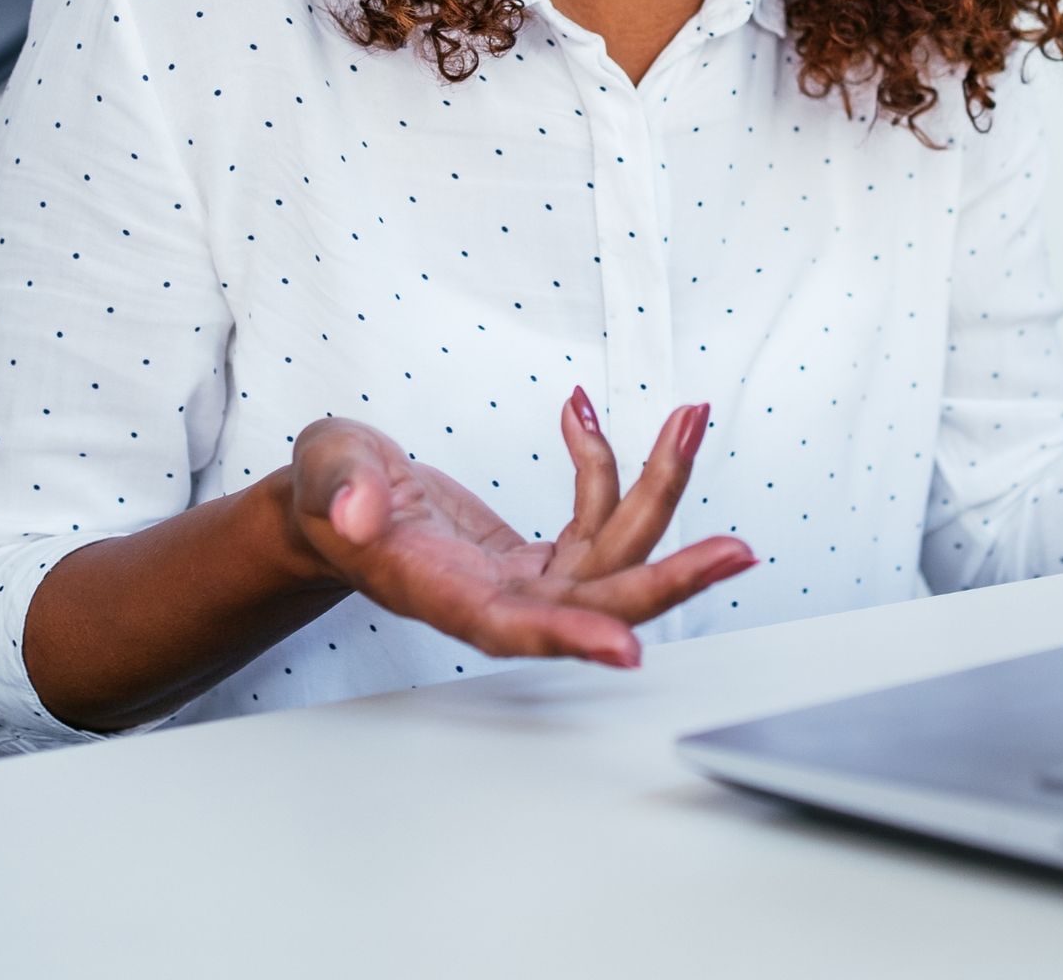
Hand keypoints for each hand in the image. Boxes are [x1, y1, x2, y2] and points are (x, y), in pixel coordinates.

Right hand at [284, 390, 752, 667]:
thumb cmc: (331, 490)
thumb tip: (360, 509)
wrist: (339, 505)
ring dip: (660, 484)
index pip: (510, 626)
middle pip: (595, 603)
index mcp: (437, 588)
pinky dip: (604, 464)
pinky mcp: (543, 558)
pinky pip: (598, 516)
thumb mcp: (325, 471)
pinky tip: (582, 413)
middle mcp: (493, 596)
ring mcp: (525, 581)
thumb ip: (339, 488)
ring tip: (689, 415)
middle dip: (671, 578)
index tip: (628, 649)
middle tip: (738, 551)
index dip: (569, 636)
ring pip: (615, 552)